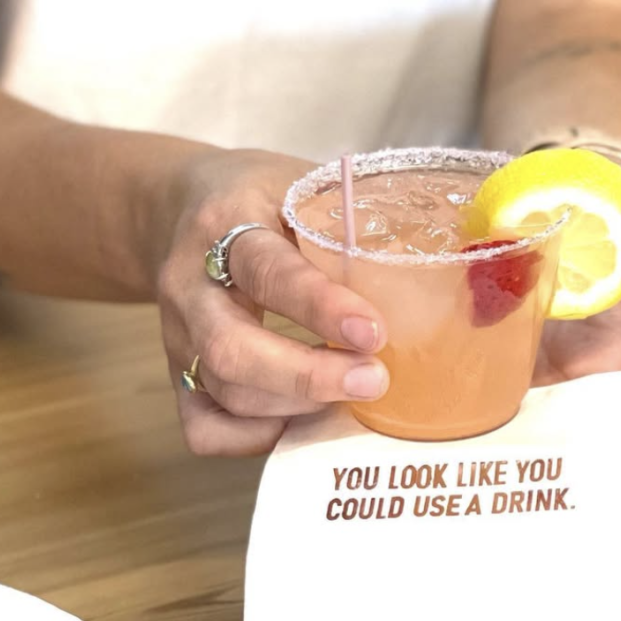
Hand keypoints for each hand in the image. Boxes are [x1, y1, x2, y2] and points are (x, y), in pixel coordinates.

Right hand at [155, 150, 388, 456]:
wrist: (180, 205)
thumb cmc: (260, 195)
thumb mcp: (302, 184)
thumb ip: (352, 221)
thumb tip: (443, 268)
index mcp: (224, 224)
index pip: (267, 271)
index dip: (320, 307)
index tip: (373, 332)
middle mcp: (190, 284)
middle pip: (231, 350)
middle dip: (308, 377)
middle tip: (374, 380)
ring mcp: (176, 334)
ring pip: (225, 391)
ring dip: (296, 406)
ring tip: (354, 394)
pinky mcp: (177, 371)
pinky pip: (205, 427)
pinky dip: (256, 436)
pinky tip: (300, 417)